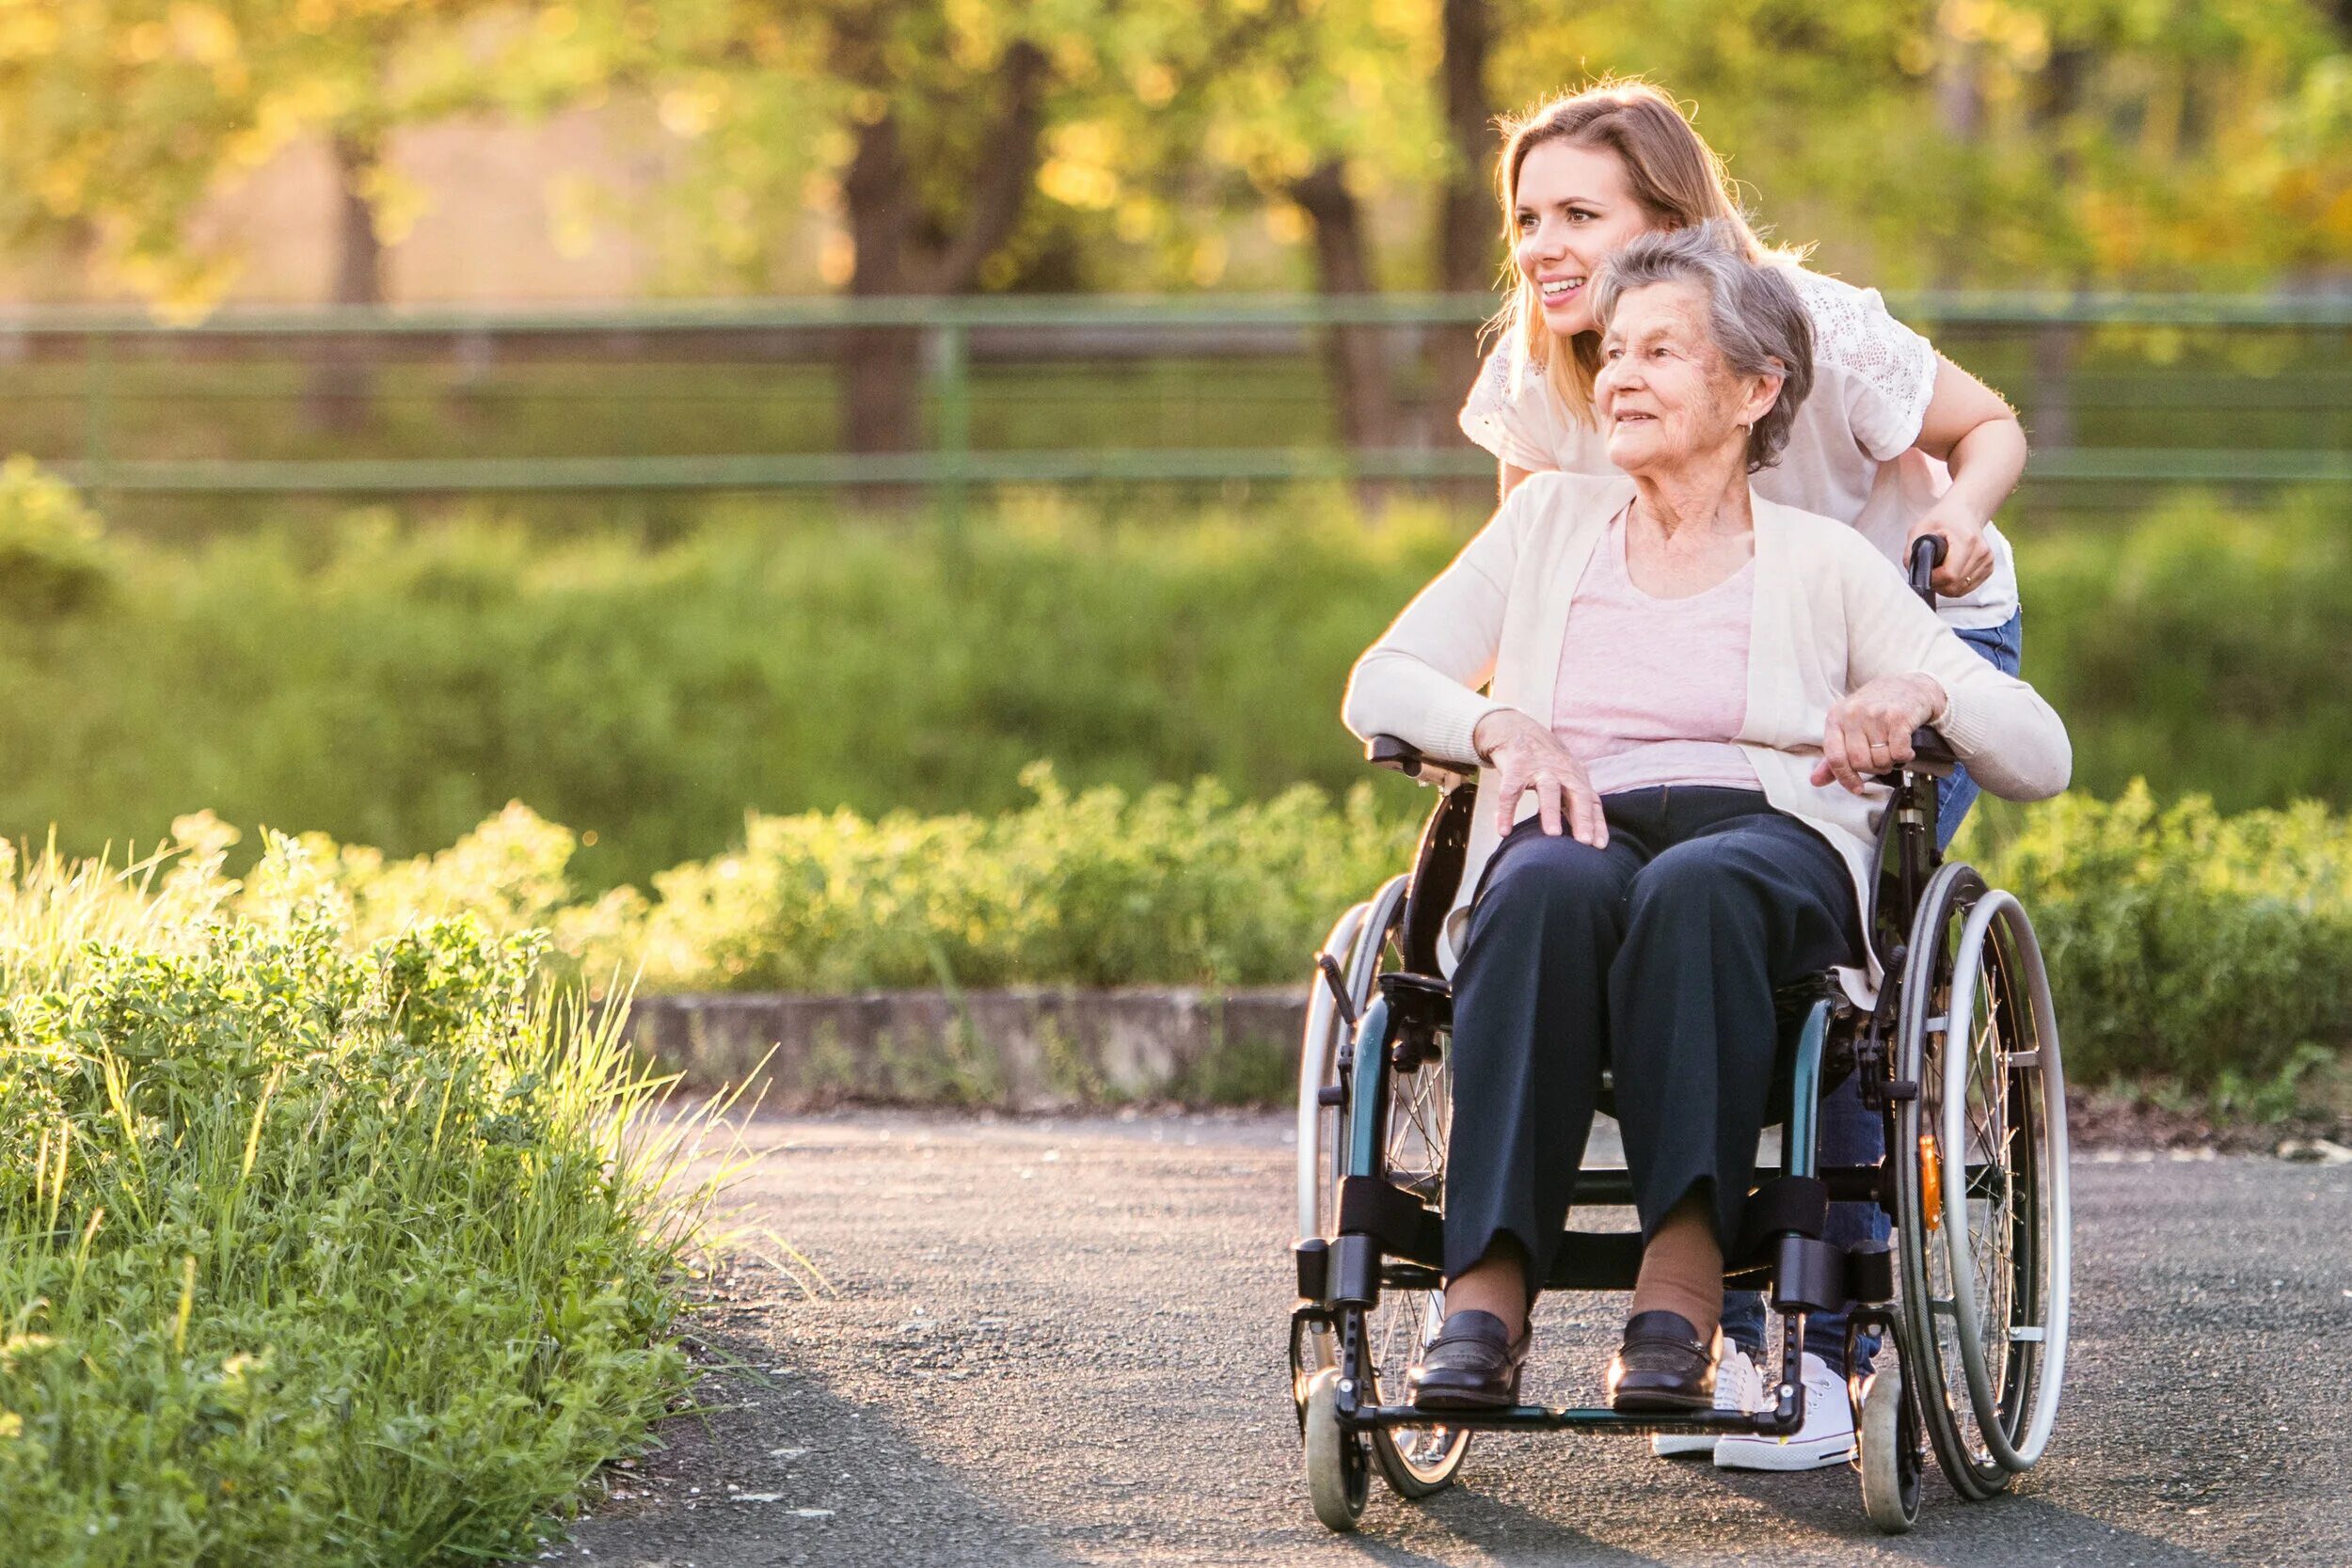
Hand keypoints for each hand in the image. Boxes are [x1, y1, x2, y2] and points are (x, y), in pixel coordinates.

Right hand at [1471, 709, 1607, 845]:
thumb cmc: (1546, 763)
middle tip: (1584, 842)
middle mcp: (1561, 772)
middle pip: (1577, 794)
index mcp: (1576, 777)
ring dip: (1550, 812)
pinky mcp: (1514, 769)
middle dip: (1582, 817)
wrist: (1517, 730)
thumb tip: (1590, 837)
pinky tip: (1503, 831)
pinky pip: (1510, 793)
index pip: (1592, 801)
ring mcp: (1538, 769)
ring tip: (1553, 835)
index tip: (1599, 846)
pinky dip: (1506, 812)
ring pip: (1548, 791)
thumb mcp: (1566, 777)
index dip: (1596, 823)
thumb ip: (1577, 802)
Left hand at [1811, 674, 1947, 794]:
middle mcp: (1852, 714)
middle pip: (1859, 762)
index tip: (1856, 788)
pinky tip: (1905, 749)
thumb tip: (1815, 781)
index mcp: (1835, 717)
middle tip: (1881, 761)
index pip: (1834, 757)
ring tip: (1893, 750)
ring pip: (1880, 760)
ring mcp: (1875, 714)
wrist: (1911, 687)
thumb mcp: (1849, 725)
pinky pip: (1899, 753)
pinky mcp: (1898, 717)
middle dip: (1873, 769)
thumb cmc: (1878, 708)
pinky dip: (1905, 757)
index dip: (1845, 777)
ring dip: (1890, 762)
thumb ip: (1834, 754)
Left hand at [1909, 501, 1994, 597]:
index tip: (1925, 571)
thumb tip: (1914, 574)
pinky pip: (1968, 588)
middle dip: (1937, 585)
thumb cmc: (1941, 519)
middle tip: (1929, 571)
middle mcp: (1981, 552)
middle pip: (1955, 586)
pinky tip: (1950, 571)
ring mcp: (1988, 560)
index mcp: (1966, 540)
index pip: (1949, 575)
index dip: (1933, 579)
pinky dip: (1955, 585)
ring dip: (1946, 586)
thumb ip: (1913, 553)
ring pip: (1961, 590)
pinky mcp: (1989, 567)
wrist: (1964, 511)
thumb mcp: (1920, 529)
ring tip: (1939, 569)